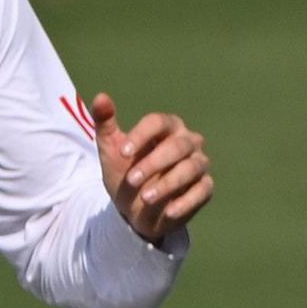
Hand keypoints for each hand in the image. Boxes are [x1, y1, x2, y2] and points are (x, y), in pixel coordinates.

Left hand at [90, 94, 214, 241]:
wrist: (135, 209)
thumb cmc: (125, 173)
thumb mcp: (111, 150)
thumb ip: (105, 123)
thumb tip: (101, 96)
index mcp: (167, 127)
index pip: (159, 122)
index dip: (141, 136)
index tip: (123, 153)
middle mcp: (188, 142)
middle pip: (178, 146)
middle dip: (153, 163)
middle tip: (132, 180)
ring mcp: (199, 164)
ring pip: (191, 168)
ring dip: (168, 184)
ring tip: (146, 198)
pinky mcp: (205, 187)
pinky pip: (202, 191)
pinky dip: (186, 202)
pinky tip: (168, 211)